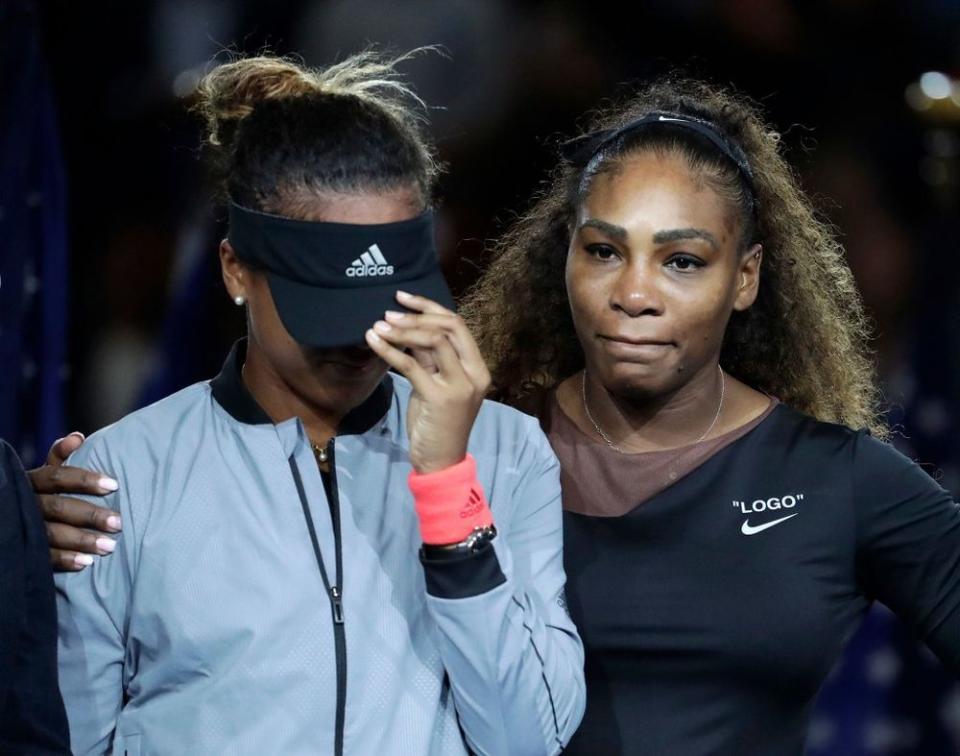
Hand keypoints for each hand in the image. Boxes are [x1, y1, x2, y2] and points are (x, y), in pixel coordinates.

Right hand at [27, 432, 121, 571]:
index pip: (57, 476)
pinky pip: (42, 557)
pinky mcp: (22, 548)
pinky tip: (86, 563)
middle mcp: (25, 503)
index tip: (114, 485)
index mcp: (31, 481)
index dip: (84, 480)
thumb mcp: (45, 474)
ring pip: (51, 534)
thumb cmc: (40, 492)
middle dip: (89, 516)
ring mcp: (21, 527)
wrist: (11, 519)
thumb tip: (77, 437)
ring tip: (109, 547)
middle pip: (58, 507)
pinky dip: (64, 560)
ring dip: (81, 541)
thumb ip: (60, 456)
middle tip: (119, 522)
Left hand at [365, 291, 490, 473]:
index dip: (430, 307)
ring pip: (434, 341)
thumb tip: (408, 330)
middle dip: (417, 315)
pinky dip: (390, 350)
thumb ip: (430, 360)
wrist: (440, 462)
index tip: (403, 298)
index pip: (457, 324)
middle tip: (388, 312)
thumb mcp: (436, 386)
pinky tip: (373, 342)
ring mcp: (459, 386)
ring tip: (379, 326)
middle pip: (450, 326)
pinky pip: (411, 365)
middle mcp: (474, 373)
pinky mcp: (439, 397)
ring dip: (402, 330)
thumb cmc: (438, 424)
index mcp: (478, 368)